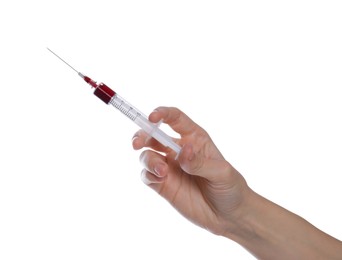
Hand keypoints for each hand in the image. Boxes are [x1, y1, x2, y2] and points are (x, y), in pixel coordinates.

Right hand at [132, 107, 249, 234]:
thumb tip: (183, 152)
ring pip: (147, 155)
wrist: (228, 216)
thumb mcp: (222, 173)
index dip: (162, 114)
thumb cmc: (230, 188)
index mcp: (194, 138)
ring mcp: (169, 167)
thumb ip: (200, 162)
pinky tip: (160, 180)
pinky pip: (147, 175)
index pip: (175, 118)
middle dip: (142, 135)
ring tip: (162, 172)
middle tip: (137, 143)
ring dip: (148, 160)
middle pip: (153, 135)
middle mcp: (179, 149)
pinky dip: (148, 174)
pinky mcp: (163, 184)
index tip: (152, 117)